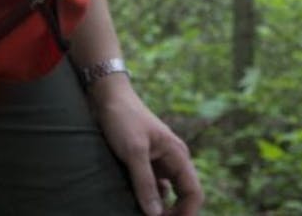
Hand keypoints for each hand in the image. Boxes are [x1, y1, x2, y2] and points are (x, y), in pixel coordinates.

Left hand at [86, 75, 202, 214]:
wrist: (108, 98)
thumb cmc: (123, 119)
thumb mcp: (134, 151)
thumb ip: (145, 183)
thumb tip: (155, 215)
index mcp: (178, 155)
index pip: (193, 192)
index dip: (186, 213)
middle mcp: (173, 160)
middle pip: (184, 196)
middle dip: (174, 213)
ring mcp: (160, 162)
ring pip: (168, 194)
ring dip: (160, 208)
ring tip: (143, 215)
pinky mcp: (146, 163)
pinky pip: (153, 188)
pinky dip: (148, 199)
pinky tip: (135, 204)